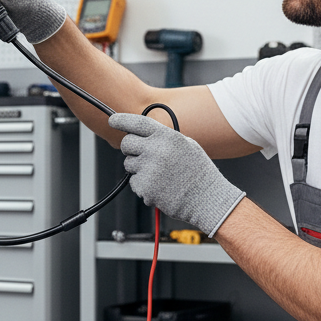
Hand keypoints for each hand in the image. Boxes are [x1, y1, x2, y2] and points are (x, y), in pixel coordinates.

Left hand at [108, 113, 245, 236]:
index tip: (112, 120)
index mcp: (167, 137)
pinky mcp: (145, 187)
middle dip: (130, 149)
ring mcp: (149, 169)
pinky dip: (143, 186)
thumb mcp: (186, 146)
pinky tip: (161, 187)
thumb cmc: (199, 173)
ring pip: (128, 164)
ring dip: (138, 169)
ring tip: (160, 175)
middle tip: (142, 156)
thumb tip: (143, 135)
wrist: (208, 199)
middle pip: (127, 144)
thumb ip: (164, 138)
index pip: (137, 122)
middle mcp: (156, 150)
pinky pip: (134, 182)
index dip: (121, 120)